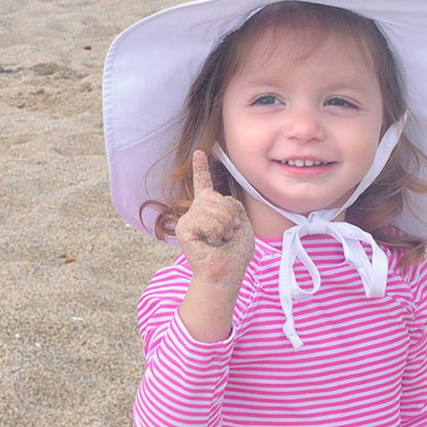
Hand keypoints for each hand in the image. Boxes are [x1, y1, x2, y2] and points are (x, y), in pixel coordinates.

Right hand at [176, 150, 253, 288]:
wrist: (227, 273)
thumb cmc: (235, 253)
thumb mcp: (242, 222)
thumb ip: (232, 205)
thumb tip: (215, 200)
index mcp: (209, 209)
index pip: (204, 184)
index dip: (200, 168)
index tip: (199, 153)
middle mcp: (196, 212)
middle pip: (217, 197)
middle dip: (230, 216)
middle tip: (229, 234)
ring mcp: (188, 220)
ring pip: (213, 208)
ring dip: (225, 226)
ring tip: (221, 240)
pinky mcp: (184, 229)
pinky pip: (207, 220)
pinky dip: (216, 232)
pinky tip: (212, 243)